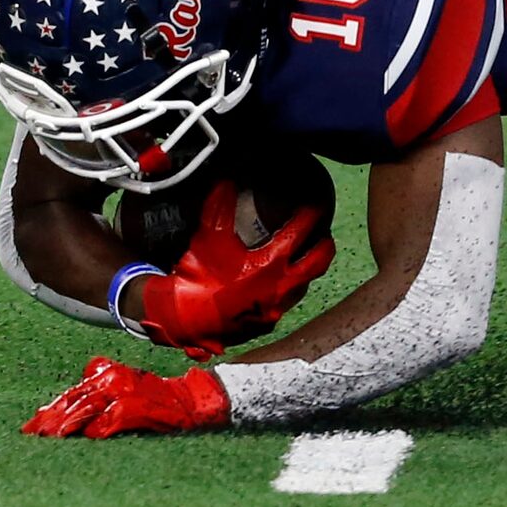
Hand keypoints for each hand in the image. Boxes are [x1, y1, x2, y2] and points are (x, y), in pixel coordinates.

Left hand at [23, 356, 230, 438]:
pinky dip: (95, 430)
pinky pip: (108, 421)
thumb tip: (82, 380)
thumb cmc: (159, 397)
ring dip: (65, 425)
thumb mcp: (129, 385)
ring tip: (48, 438)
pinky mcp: (136, 409)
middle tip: (31, 434)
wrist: (194, 400)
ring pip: (86, 409)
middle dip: (51, 418)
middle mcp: (114, 381)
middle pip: (74, 400)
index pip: (73, 392)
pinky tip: (84, 438)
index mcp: (110, 375)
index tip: (32, 425)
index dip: (52, 409)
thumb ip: (103, 385)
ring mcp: (125, 395)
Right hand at [131, 184, 333, 358]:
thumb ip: (218, 208)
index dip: (310, 215)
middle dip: (325, 246)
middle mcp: (281, 288)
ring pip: (304, 285)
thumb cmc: (196, 279)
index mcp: (271, 264)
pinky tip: (281, 285)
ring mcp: (275, 308)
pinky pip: (286, 304)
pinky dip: (289, 291)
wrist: (182, 321)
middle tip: (325, 234)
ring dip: (309, 270)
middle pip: (318, 263)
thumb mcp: (207, 239)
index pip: (300, 232)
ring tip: (306, 258)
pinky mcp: (265, 323)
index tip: (315, 205)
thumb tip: (225, 182)